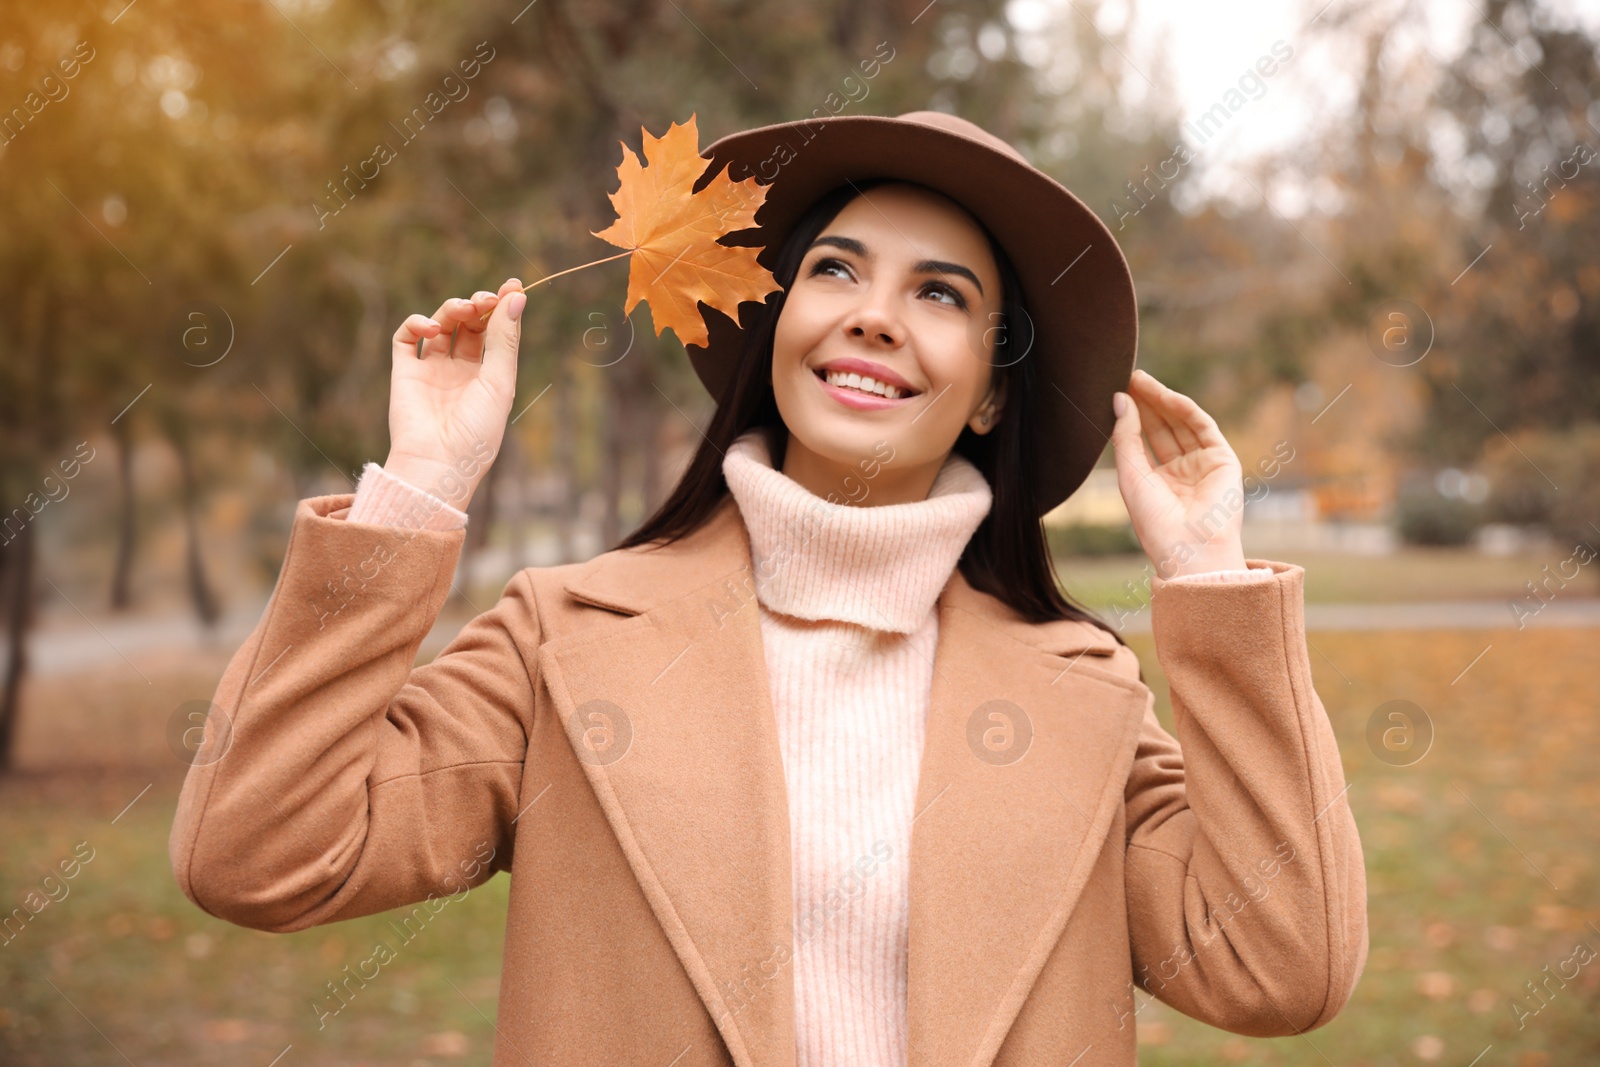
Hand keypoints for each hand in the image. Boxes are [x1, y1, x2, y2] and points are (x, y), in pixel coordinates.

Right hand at [384, 278, 525, 510]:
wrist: (438, 465)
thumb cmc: (476, 432)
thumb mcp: (499, 382)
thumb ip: (505, 339)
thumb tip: (517, 295)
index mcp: (489, 378)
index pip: (495, 332)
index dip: (502, 307)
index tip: (512, 286)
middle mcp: (461, 372)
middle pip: (469, 324)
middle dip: (478, 305)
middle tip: (486, 299)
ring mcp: (432, 371)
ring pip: (440, 324)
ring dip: (452, 309)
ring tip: (463, 310)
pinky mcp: (405, 372)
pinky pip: (407, 337)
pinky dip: (418, 323)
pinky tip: (432, 330)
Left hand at [1109, 368, 1247, 578]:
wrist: (1188, 547)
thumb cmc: (1155, 521)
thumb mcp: (1130, 475)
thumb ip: (1125, 437)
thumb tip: (1120, 400)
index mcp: (1158, 482)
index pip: (1144, 441)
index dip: (1132, 416)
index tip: (1117, 392)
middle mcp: (1182, 472)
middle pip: (1162, 428)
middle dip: (1146, 403)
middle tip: (1128, 378)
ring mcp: (1203, 465)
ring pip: (1181, 424)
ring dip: (1162, 401)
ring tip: (1140, 380)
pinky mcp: (1223, 460)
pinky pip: (1202, 427)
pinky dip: (1184, 409)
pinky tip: (1166, 396)